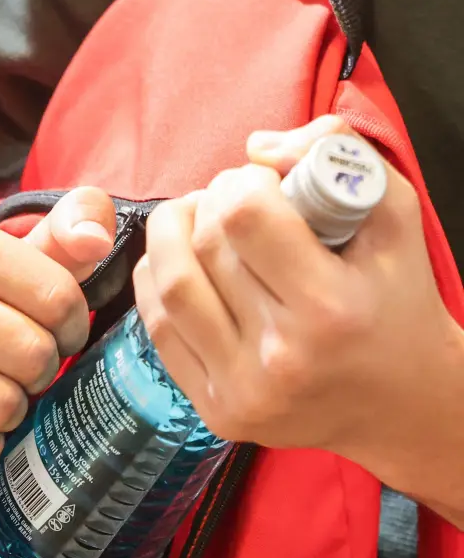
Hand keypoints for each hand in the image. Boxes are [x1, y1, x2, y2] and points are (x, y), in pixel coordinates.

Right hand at [0, 188, 116, 480]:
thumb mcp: (20, 256)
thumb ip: (74, 226)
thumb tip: (96, 237)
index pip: (58, 296)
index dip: (70, 327)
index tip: (50, 331)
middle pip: (31, 354)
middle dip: (39, 372)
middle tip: (17, 370)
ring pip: (2, 406)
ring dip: (11, 413)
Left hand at [134, 115, 461, 469]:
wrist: (401, 405)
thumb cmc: (398, 302)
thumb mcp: (392, 217)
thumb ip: (338, 156)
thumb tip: (256, 146)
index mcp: (331, 308)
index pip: (244, 217)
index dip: (242, 183)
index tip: (260, 182)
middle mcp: (281, 355)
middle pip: (204, 246)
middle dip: (208, 203)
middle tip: (228, 198)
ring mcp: (241, 389)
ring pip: (168, 286)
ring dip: (168, 235)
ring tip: (192, 218)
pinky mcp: (215, 411)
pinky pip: (158, 328)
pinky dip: (156, 282)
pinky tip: (177, 261)